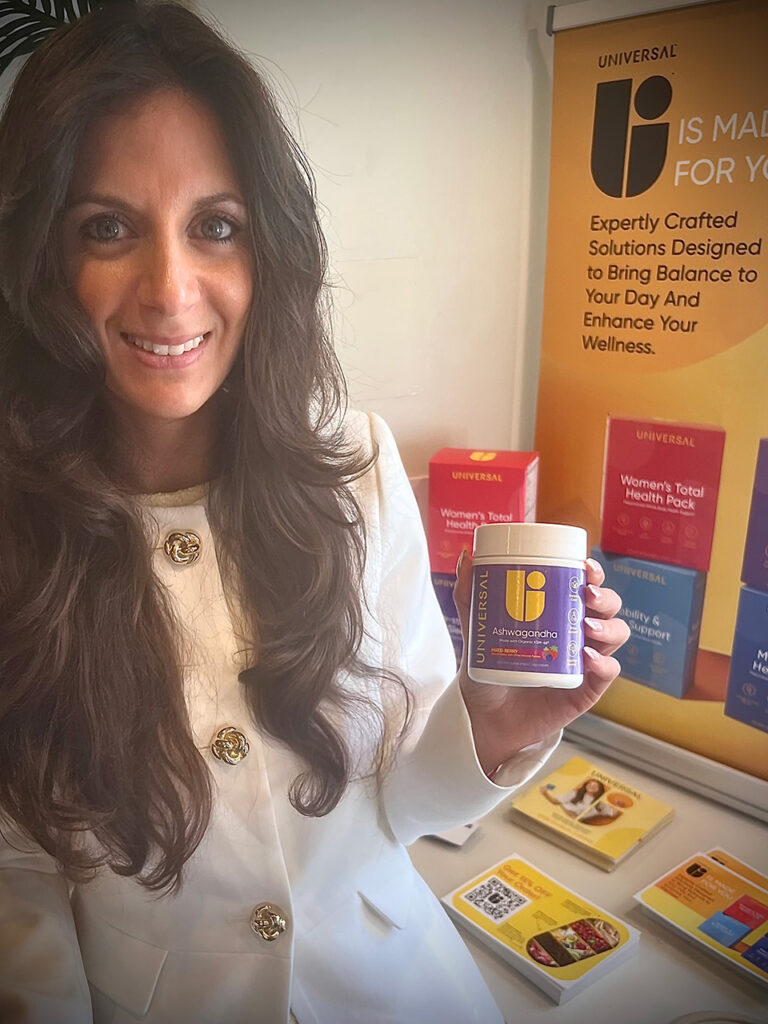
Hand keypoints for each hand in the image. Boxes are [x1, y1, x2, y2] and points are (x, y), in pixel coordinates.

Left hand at [453, 553, 629, 773]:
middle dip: (605, 597)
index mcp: (559, 614)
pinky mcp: (586, 691)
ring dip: (608, 627)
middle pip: (608, 609)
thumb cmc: (487, 669)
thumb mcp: (476, 630)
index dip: (594, 573)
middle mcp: (577, 635)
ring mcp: (584, 663)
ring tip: (586, 627)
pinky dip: (604, 664)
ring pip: (615, 636)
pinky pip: (607, 674)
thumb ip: (470, 597)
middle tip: (586, 595)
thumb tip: (465, 557)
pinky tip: (588, 658)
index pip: (586, 587)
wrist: (483, 716)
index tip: (585, 565)